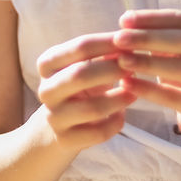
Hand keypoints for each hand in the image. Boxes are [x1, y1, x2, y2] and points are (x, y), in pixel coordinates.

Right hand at [36, 32, 136, 151]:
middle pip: (81, 74)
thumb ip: (104, 54)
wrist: (60, 125)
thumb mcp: (85, 65)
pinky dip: (115, 123)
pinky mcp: (65, 139)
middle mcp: (46, 90)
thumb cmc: (80, 86)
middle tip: (134, 67)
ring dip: (119, 99)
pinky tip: (122, 115)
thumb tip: (131, 41)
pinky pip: (98, 132)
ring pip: (92, 108)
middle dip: (112, 70)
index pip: (80, 47)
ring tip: (134, 92)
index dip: (109, 43)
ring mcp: (54, 117)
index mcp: (48, 64)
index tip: (132, 40)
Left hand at [113, 10, 180, 142]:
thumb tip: (126, 20)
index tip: (123, 20)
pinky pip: (175, 97)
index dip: (152, 18)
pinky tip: (126, 84)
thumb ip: (157, 35)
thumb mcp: (176, 52)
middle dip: (148, 38)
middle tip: (118, 39)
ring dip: (148, 62)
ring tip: (121, 60)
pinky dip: (148, 89)